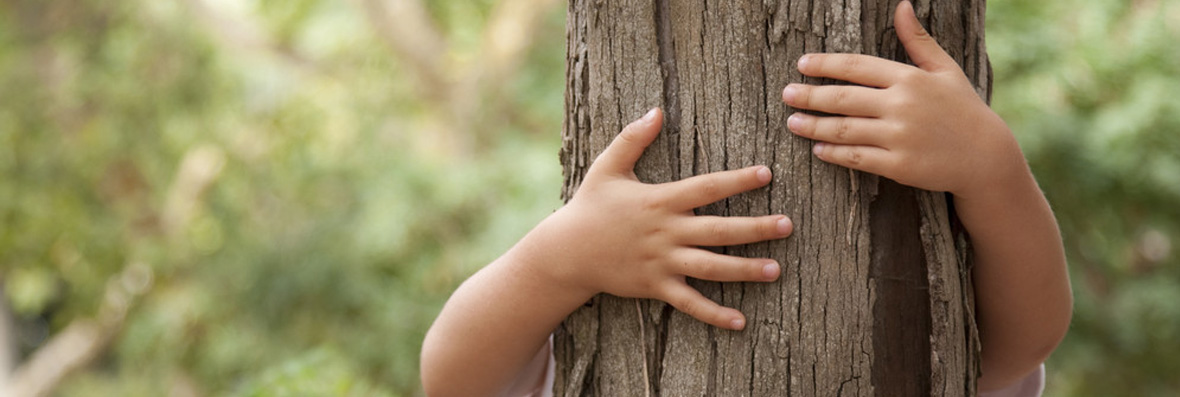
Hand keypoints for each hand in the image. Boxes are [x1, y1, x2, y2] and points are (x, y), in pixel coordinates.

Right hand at [530, 108, 792, 330]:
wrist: (566, 252)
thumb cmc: (589, 207)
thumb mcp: (607, 167)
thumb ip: (632, 138)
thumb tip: (656, 110)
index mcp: (660, 200)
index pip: (706, 188)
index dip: (737, 180)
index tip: (766, 174)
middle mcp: (666, 232)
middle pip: (719, 229)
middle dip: (755, 228)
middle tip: (787, 225)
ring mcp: (661, 262)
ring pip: (711, 267)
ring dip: (745, 270)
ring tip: (776, 269)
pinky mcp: (655, 286)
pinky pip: (689, 302)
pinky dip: (714, 314)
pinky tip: (740, 321)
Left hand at [781, 0, 1022, 198]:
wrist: (986, 157)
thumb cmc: (963, 109)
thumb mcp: (945, 70)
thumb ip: (917, 40)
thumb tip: (902, 5)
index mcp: (910, 78)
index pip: (856, 67)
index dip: (825, 65)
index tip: (802, 65)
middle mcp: (901, 106)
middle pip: (842, 98)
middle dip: (809, 95)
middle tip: (786, 94)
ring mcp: (899, 137)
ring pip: (844, 129)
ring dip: (813, 126)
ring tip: (793, 122)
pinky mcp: (898, 165)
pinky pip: (857, 157)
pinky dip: (833, 153)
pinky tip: (818, 150)